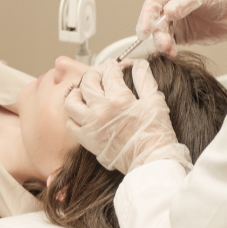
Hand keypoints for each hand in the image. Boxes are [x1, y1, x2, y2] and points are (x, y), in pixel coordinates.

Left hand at [64, 58, 192, 173]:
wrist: (150, 162)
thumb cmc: (155, 135)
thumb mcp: (155, 102)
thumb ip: (145, 80)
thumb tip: (139, 65)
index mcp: (118, 99)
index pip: (110, 72)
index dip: (114, 64)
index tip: (116, 65)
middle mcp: (100, 111)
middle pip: (88, 81)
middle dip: (95, 72)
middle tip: (101, 73)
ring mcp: (91, 126)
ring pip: (71, 101)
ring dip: (77, 92)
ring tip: (85, 90)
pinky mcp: (88, 141)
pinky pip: (71, 124)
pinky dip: (74, 115)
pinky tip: (83, 112)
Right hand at [137, 0, 226, 55]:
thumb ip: (184, 3)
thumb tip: (167, 12)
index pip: (152, 4)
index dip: (146, 17)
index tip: (145, 31)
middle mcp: (168, 6)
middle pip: (154, 22)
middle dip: (156, 34)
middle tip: (163, 44)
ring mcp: (174, 22)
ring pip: (160, 35)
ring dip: (162, 44)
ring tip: (170, 50)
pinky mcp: (181, 36)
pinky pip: (169, 44)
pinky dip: (169, 50)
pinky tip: (173, 53)